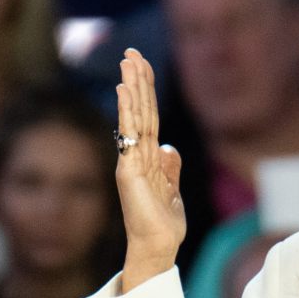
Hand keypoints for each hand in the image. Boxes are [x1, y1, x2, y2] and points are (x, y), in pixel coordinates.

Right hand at [115, 48, 185, 292]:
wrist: (158, 246)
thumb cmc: (163, 224)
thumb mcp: (173, 190)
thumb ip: (170, 169)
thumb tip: (170, 148)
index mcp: (149, 158)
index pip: (149, 117)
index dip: (146, 92)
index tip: (142, 65)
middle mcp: (137, 155)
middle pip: (139, 110)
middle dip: (137, 80)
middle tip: (131, 51)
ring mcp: (131, 160)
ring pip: (135, 116)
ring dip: (132, 87)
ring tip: (128, 60)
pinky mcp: (129, 168)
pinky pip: (130, 134)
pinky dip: (127, 110)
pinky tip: (125, 89)